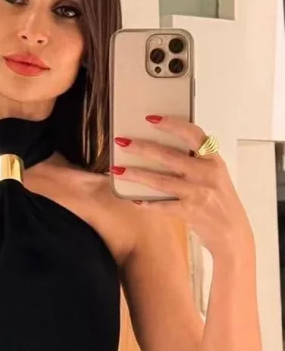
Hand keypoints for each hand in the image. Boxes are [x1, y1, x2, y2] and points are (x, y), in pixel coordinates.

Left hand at [111, 115, 253, 258]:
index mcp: (213, 160)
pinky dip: (147, 203)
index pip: (194, 135)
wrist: (232, 231)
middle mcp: (206, 174)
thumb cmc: (220, 201)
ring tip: (117, 170)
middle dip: (143, 148)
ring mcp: (198, 193)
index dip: (173, 125)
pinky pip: (162, 206)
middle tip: (122, 142)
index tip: (152, 119)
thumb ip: (196, 163)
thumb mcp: (215, 175)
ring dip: (137, 175)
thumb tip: (161, 152)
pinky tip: (134, 200)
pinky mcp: (190, 212)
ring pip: (161, 181)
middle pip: (170, 156)